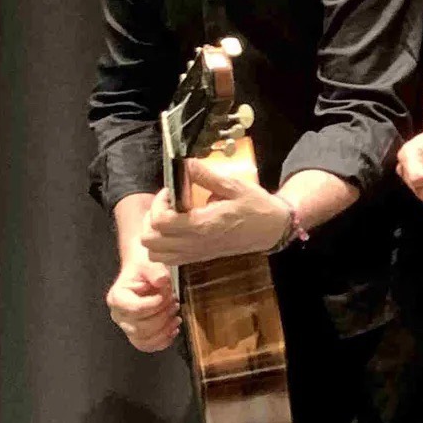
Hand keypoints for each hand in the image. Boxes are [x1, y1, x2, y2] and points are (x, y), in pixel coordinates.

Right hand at [105, 251, 179, 351]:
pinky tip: (173, 329)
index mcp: (117, 298)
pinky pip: (148, 346)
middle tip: (174, 302)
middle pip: (141, 327)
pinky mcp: (137, 335)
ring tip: (175, 315)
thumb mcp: (150, 265)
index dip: (155, 304)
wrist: (143, 276)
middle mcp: (119, 316)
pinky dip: (163, 341)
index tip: (166, 293)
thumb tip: (161, 280)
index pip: (136, 309)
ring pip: (145, 339)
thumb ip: (155, 271)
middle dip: (163, 315)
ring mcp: (127, 327)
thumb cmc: (145, 271)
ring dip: (165, 329)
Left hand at [141, 161, 292, 265]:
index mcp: (202, 225)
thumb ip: (206, 176)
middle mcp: (194, 243)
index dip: (159, 203)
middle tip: (168, 204)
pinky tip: (176, 230)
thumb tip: (185, 163)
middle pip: (150, 239)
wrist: (272, 229)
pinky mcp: (198, 257)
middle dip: (152, 218)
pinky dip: (163, 246)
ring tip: (170, 217)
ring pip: (154, 252)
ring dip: (155, 234)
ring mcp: (195, 253)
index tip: (171, 191)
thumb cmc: (256, 207)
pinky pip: (167, 259)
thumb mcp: (234, 186)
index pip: (160, 221)